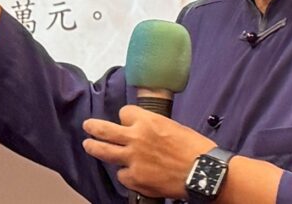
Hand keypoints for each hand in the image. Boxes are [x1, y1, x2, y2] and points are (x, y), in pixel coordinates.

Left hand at [82, 105, 214, 198]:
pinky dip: (125, 174)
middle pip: (104, 129)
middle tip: (88, 126)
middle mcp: (135, 138)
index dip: (126, 117)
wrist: (203, 172)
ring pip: (104, 151)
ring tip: (88, 145)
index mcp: (147, 121)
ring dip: (94, 147)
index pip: (124, 113)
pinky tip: (131, 174)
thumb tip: (146, 131)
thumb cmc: (195, 149)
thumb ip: (154, 127)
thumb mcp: (173, 127)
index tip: (127, 121)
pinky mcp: (135, 178)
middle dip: (93, 127)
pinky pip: (122, 174)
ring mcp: (132, 159)